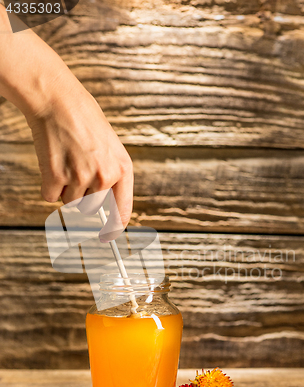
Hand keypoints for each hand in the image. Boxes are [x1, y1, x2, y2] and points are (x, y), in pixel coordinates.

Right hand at [26, 79, 132, 241]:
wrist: (58, 100)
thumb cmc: (84, 120)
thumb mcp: (110, 146)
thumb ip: (111, 175)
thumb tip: (104, 208)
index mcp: (123, 168)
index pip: (123, 210)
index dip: (115, 228)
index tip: (108, 237)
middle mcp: (105, 176)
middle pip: (91, 209)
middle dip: (82, 196)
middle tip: (75, 171)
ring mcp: (81, 178)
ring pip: (70, 203)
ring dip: (65, 188)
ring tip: (66, 160)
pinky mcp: (57, 177)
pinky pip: (50, 197)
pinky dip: (48, 185)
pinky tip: (53, 161)